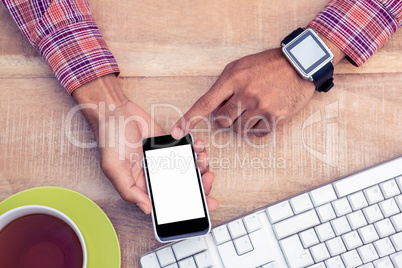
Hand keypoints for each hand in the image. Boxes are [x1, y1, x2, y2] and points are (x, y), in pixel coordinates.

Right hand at [72, 74, 217, 213]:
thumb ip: (128, 190)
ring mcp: (165, 160)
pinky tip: (198, 147)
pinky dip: (196, 150)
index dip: (188, 205)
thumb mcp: (113, 168)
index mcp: (143, 185)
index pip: (168, 201)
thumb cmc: (110, 139)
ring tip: (203, 159)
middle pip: (184, 187)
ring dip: (201, 166)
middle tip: (208, 177)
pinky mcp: (170, 146)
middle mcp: (156, 175)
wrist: (116, 111)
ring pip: (189, 169)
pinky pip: (188, 151)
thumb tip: (146, 209)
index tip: (205, 204)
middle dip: (201, 185)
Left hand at [171, 31, 344, 137]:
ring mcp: (260, 107)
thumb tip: (212, 108)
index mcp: (233, 79)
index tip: (178, 131)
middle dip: (225, 118)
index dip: (189, 119)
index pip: (205, 103)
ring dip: (242, 122)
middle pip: (221, 121)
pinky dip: (257, 127)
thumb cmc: (267, 65)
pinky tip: (264, 113)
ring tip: (254, 107)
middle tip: (236, 108)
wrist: (299, 64)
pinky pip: (257, 134)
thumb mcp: (240, 67)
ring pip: (239, 129)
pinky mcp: (275, 118)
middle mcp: (245, 94)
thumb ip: (224, 86)